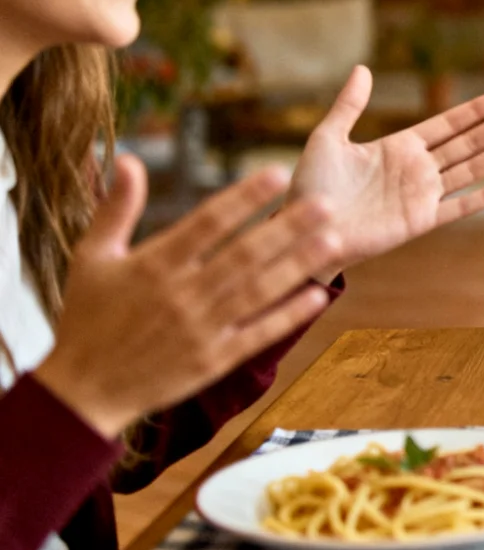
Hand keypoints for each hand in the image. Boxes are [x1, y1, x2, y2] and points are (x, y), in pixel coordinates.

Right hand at [34, 156, 341, 438]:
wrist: (82, 391)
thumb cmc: (87, 318)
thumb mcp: (91, 258)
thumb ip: (116, 208)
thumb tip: (128, 159)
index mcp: (153, 265)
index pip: (207, 223)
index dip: (244, 198)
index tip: (278, 174)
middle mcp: (181, 295)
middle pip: (244, 255)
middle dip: (288, 228)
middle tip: (328, 203)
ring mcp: (201, 330)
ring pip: (258, 291)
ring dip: (298, 265)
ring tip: (335, 240)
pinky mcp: (213, 361)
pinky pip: (258, 334)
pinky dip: (289, 315)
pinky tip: (320, 296)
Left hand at [289, 66, 483, 270]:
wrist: (304, 231)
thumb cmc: (310, 187)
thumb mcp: (326, 138)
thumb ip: (349, 106)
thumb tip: (363, 68)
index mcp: (399, 146)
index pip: (448, 124)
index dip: (476, 110)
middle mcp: (418, 168)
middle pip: (469, 142)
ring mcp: (422, 195)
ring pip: (472, 168)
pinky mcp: (420, 221)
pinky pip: (459, 206)